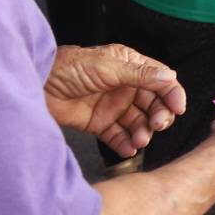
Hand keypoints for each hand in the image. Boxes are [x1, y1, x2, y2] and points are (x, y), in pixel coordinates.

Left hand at [43, 44, 186, 159]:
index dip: (171, 94)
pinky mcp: (99, 124)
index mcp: (130, 66)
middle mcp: (124, 86)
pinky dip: (125, 144)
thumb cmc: (68, 67)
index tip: (177, 108)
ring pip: (138, 123)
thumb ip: (140, 74)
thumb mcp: (107, 67)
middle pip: (152, 104)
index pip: (160, 80)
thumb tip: (170, 77)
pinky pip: (119, 136)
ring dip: (143, 133)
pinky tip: (128, 148)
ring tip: (139, 140)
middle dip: (158, 116)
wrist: (36, 86)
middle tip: (157, 125)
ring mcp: (112, 106)